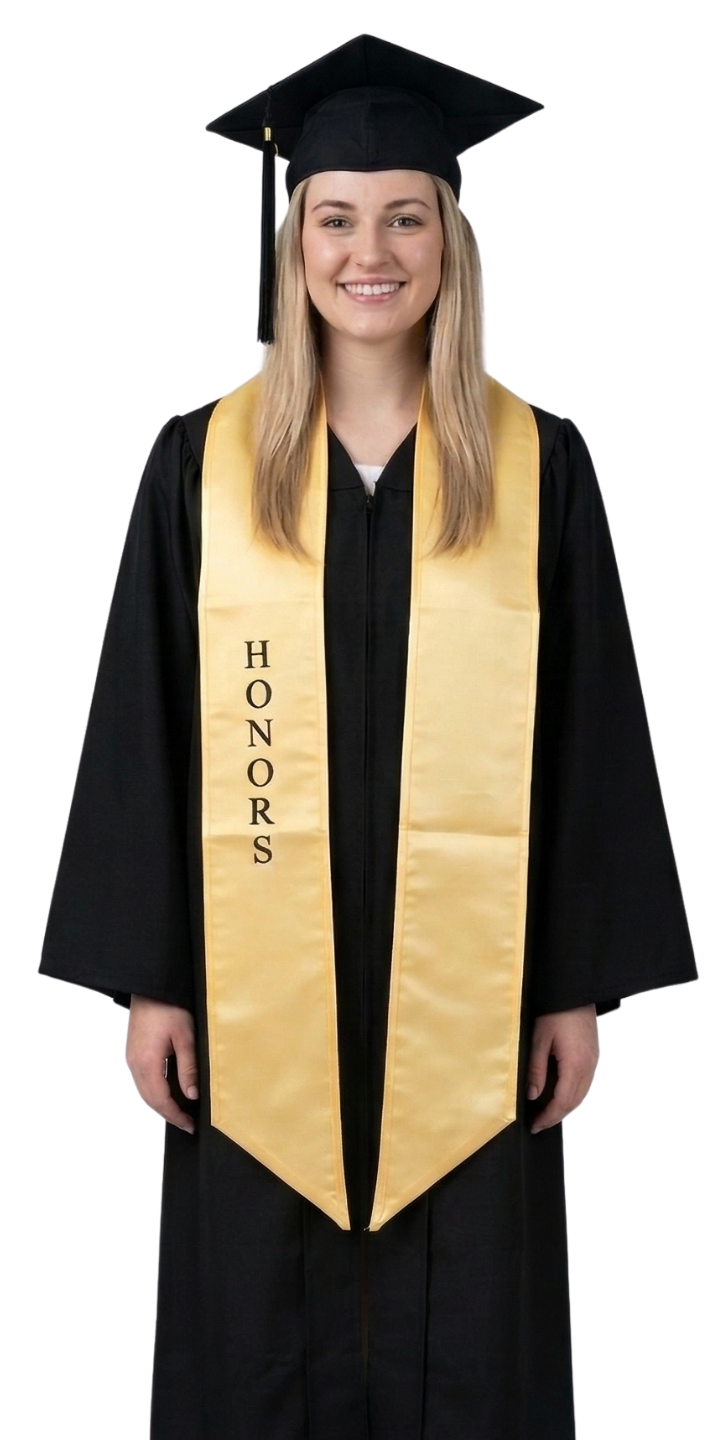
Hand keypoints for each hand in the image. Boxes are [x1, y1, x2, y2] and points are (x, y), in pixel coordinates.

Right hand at [125, 995, 197, 1134]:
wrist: (150, 988)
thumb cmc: (170, 1008)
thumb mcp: (186, 1037)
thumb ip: (188, 1068)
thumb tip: (192, 1095)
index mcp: (147, 1063)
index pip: (160, 1100)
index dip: (175, 1115)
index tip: (190, 1125)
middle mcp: (134, 1065)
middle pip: (149, 1100)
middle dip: (168, 1115)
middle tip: (187, 1124)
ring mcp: (130, 1059)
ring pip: (143, 1093)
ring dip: (160, 1105)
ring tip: (179, 1112)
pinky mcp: (131, 1054)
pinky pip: (141, 1082)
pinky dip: (154, 1093)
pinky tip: (167, 1093)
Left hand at [526, 1004, 599, 1133]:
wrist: (575, 992)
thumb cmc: (555, 1012)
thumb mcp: (539, 1039)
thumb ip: (536, 1069)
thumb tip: (532, 1095)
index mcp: (575, 1065)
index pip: (563, 1101)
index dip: (548, 1117)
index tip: (535, 1125)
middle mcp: (589, 1066)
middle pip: (575, 1103)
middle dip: (556, 1117)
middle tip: (539, 1124)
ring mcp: (595, 1061)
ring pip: (583, 1095)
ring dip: (566, 1108)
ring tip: (547, 1114)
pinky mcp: (594, 1055)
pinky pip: (586, 1083)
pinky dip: (573, 1095)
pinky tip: (561, 1095)